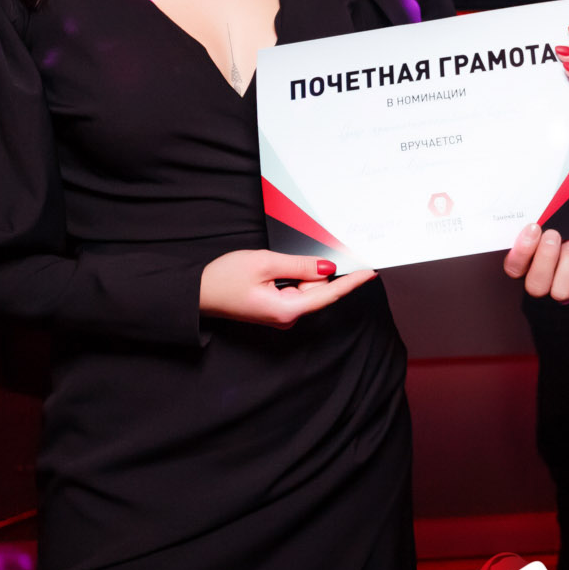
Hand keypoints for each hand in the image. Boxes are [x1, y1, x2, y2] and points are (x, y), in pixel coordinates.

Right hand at [199, 250, 378, 327]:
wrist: (197, 292)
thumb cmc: (224, 278)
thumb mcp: (264, 263)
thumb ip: (300, 266)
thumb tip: (328, 268)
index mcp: (287, 310)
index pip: (329, 295)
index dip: (352, 282)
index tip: (371, 272)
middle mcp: (288, 317)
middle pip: (318, 291)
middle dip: (323, 271)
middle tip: (324, 252)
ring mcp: (281, 314)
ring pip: (307, 289)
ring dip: (306, 273)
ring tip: (285, 261)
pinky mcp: (275, 308)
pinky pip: (296, 291)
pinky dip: (298, 277)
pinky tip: (288, 267)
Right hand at [504, 222, 568, 302]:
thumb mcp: (555, 215)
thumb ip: (542, 219)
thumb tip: (540, 215)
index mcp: (528, 263)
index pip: (514, 268)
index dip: (521, 252)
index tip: (534, 228)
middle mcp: (546, 280)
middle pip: (535, 287)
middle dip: (545, 259)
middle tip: (554, 235)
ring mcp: (568, 287)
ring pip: (561, 292)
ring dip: (568, 264)